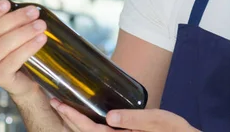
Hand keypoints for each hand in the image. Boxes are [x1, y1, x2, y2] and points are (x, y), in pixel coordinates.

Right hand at [0, 0, 47, 97]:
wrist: (24, 77)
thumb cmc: (14, 48)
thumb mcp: (7, 31)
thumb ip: (8, 19)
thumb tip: (25, 8)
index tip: (7, 3)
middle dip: (15, 19)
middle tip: (33, 12)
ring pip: (3, 45)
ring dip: (24, 32)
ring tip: (40, 25)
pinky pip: (14, 59)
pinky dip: (29, 47)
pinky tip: (41, 39)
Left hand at [50, 99, 199, 131]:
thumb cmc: (175, 131)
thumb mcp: (158, 121)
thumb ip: (135, 119)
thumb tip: (110, 117)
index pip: (90, 130)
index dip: (73, 117)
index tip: (60, 104)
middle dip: (68, 118)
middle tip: (54, 101)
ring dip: (75, 121)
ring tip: (63, 105)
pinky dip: (88, 123)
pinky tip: (85, 113)